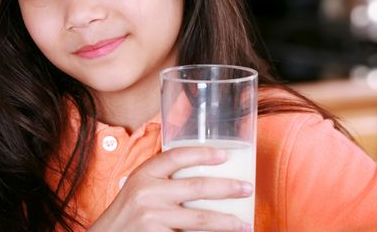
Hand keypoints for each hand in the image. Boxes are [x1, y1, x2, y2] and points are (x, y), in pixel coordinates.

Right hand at [87, 146, 252, 231]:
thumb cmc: (128, 212)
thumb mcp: (138, 187)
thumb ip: (162, 178)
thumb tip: (202, 173)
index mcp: (144, 174)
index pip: (175, 156)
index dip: (202, 153)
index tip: (224, 155)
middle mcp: (147, 193)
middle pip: (196, 186)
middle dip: (227, 188)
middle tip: (248, 188)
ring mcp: (153, 218)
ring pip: (200, 218)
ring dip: (227, 222)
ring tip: (245, 223)